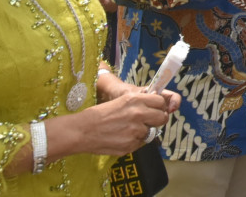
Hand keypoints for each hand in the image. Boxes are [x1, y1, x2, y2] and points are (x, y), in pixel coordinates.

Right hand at [49, 89, 174, 157]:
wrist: (83, 130)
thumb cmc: (101, 114)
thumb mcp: (123, 100)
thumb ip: (141, 103)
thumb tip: (158, 107)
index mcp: (136, 99)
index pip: (161, 102)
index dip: (159, 106)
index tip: (155, 109)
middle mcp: (138, 114)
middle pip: (162, 118)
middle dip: (157, 120)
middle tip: (148, 122)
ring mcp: (135, 131)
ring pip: (151, 132)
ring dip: (143, 132)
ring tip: (127, 130)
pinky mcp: (131, 145)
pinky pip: (140, 144)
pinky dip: (134, 142)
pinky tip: (121, 138)